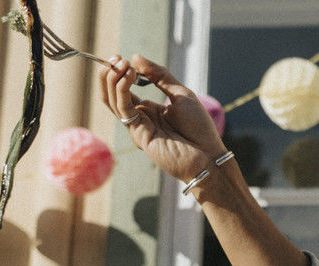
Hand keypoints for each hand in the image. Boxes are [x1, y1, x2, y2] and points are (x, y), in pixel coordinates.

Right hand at [98, 54, 224, 184]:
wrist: (208, 155)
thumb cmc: (199, 128)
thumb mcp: (180, 93)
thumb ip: (159, 76)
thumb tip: (136, 57)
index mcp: (149, 110)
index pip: (124, 89)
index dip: (119, 73)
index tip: (122, 57)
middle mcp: (139, 118)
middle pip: (112, 94)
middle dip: (110, 73)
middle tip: (116, 57)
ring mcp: (137, 126)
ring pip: (112, 101)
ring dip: (113, 79)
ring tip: (123, 63)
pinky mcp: (138, 133)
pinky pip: (123, 108)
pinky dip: (122, 89)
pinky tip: (129, 75)